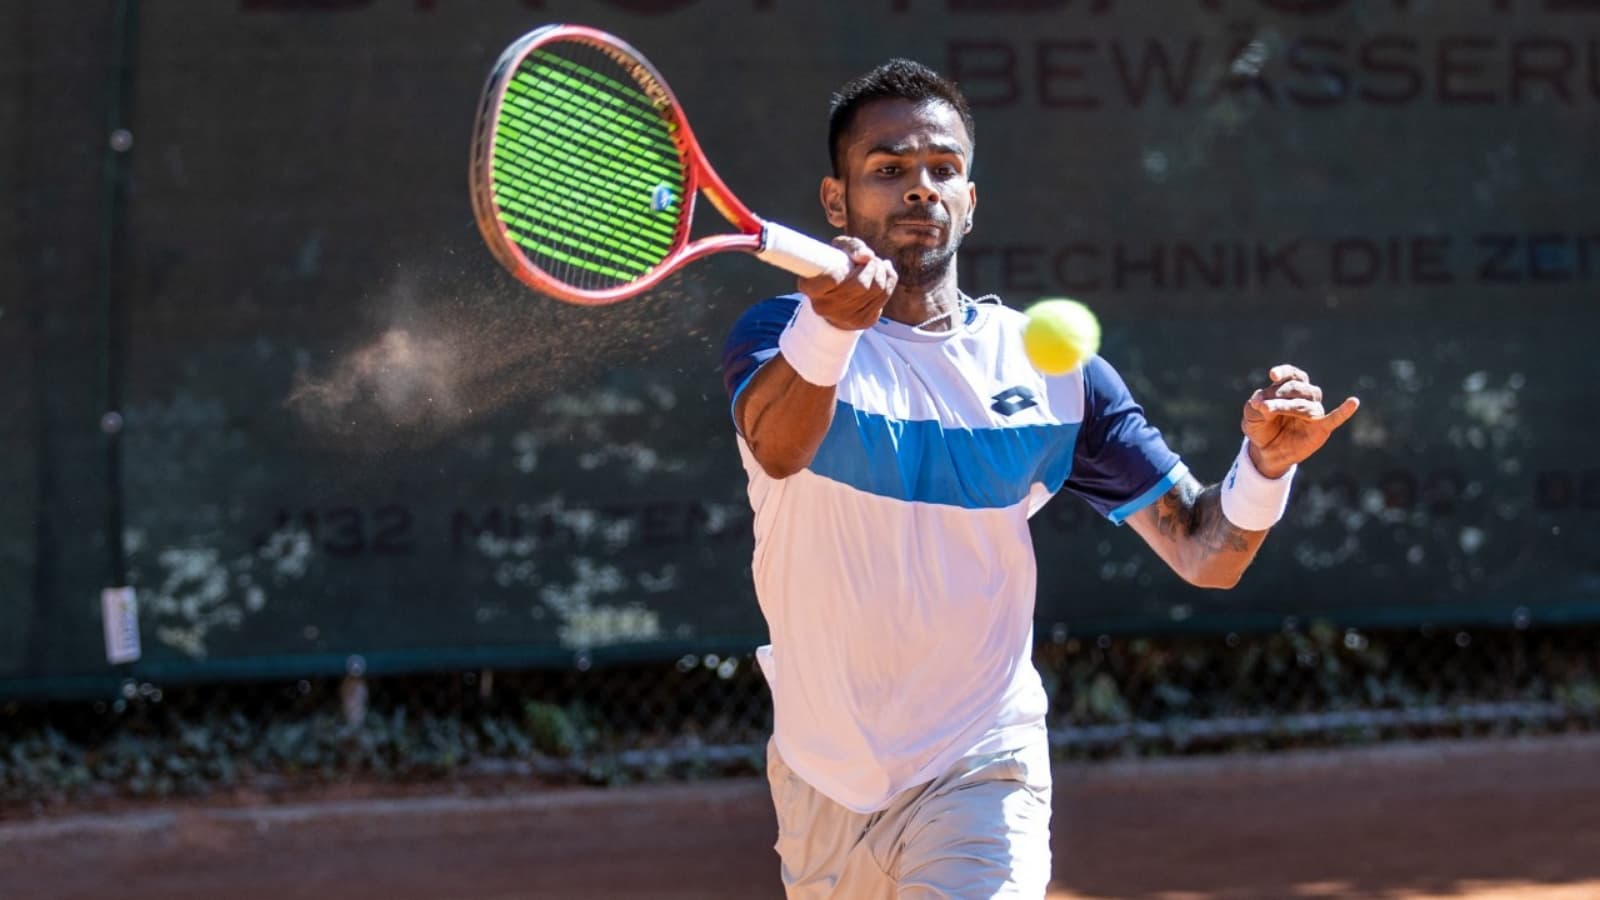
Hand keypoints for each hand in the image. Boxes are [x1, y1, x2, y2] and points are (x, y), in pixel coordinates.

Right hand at [796, 236, 896, 330]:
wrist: (836, 298)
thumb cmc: (836, 267)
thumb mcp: (838, 250)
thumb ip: (852, 247)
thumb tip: (867, 256)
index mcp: (811, 288)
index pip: (832, 278)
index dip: (847, 268)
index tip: (852, 260)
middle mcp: (825, 307)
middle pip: (861, 285)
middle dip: (872, 266)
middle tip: (872, 259)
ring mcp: (844, 318)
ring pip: (876, 290)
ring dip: (882, 272)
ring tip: (878, 264)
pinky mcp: (863, 322)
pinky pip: (884, 297)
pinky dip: (889, 280)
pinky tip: (884, 273)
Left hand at [1242, 364, 1359, 478]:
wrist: (1266, 452)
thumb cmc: (1261, 427)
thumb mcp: (1252, 415)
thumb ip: (1257, 406)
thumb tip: (1262, 402)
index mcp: (1290, 388)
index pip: (1293, 374)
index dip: (1284, 372)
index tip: (1273, 375)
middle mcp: (1305, 397)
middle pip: (1298, 389)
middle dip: (1279, 395)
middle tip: (1262, 406)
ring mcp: (1314, 413)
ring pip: (1308, 403)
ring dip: (1289, 405)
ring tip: (1269, 410)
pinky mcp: (1321, 428)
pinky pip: (1335, 418)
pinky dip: (1344, 411)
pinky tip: (1353, 402)